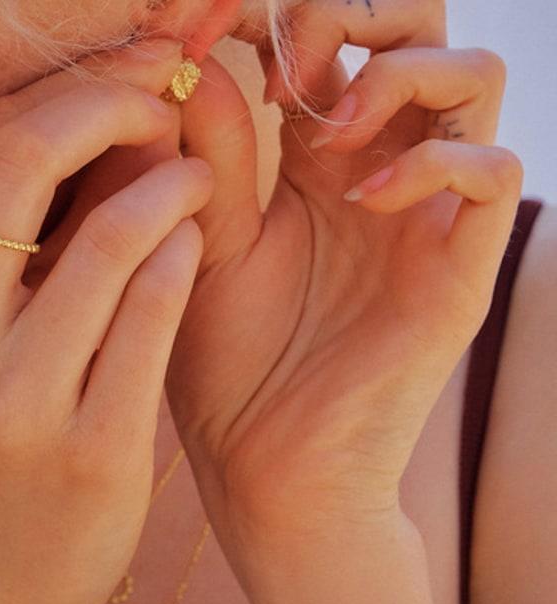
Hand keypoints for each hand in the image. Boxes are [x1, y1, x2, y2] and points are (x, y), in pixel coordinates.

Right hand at [0, 39, 212, 603]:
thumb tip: (81, 125)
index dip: (63, 95)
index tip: (124, 82)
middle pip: (27, 160)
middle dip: (113, 105)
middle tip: (167, 101)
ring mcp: (12, 404)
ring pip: (110, 238)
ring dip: (169, 183)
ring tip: (196, 177)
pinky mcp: (89, 451)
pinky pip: (153, 315)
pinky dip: (184, 256)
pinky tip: (196, 241)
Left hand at [166, 1, 521, 575]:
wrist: (267, 467)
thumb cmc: (225, 367)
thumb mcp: (208, 245)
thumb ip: (212, 154)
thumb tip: (199, 60)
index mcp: (313, 165)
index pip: (333, 40)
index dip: (286, 12)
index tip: (215, 28)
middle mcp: (379, 176)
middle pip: (419, 31)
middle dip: (360, 13)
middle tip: (293, 65)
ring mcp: (427, 220)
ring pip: (473, 78)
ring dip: (401, 73)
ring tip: (331, 131)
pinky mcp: (460, 272)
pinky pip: (495, 175)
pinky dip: (435, 160)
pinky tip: (364, 199)